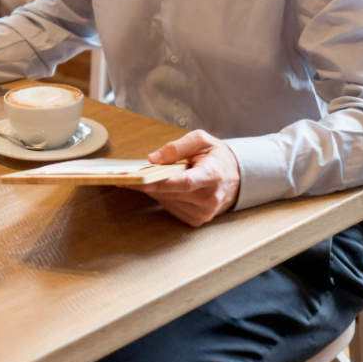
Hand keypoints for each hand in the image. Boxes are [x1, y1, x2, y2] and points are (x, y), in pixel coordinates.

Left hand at [118, 130, 241, 226]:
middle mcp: (209, 199)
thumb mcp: (201, 140)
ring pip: (167, 201)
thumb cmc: (217, 156)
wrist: (237, 178)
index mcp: (212, 176)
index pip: (186, 182)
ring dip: (152, 189)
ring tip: (140, 176)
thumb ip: (178, 147)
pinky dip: (161, 196)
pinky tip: (158, 185)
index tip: (142, 180)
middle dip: (146, 183)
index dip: (163, 182)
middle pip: (171, 192)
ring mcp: (204, 213)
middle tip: (125, 174)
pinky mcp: (197, 220)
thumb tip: (153, 159)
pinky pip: (171, 208)